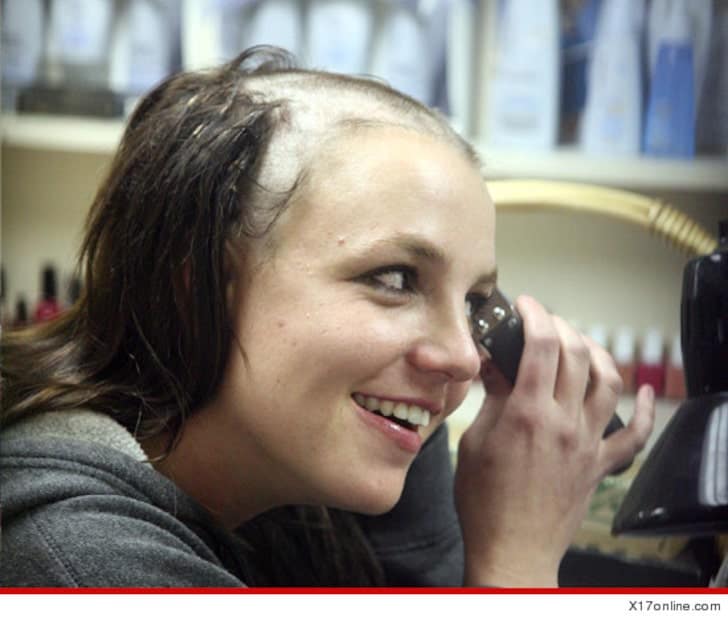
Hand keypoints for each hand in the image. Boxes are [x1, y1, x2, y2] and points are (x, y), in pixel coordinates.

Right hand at [454, 295, 654, 586]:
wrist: (513, 549)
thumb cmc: (484, 501)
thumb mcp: (475, 442)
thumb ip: (491, 398)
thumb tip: (493, 364)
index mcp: (527, 413)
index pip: (541, 345)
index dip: (535, 315)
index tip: (525, 305)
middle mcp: (564, 421)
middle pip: (576, 354)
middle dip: (560, 326)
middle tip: (543, 322)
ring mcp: (587, 442)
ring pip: (609, 381)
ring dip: (596, 353)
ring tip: (579, 344)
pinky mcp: (600, 464)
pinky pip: (635, 434)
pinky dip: (646, 410)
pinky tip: (646, 391)